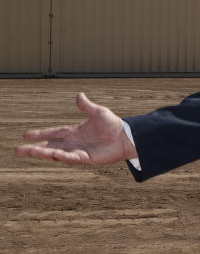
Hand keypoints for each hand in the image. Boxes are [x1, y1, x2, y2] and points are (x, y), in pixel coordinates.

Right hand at [15, 93, 136, 164]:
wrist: (126, 137)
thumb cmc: (114, 125)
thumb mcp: (98, 112)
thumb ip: (86, 106)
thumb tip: (78, 95)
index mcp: (74, 131)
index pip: (53, 133)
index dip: (40, 134)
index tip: (26, 135)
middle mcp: (74, 142)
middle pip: (49, 145)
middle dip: (34, 148)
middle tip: (18, 150)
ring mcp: (78, 151)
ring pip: (55, 153)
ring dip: (42, 153)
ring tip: (28, 152)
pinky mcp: (85, 158)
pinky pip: (70, 157)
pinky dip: (61, 156)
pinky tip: (51, 154)